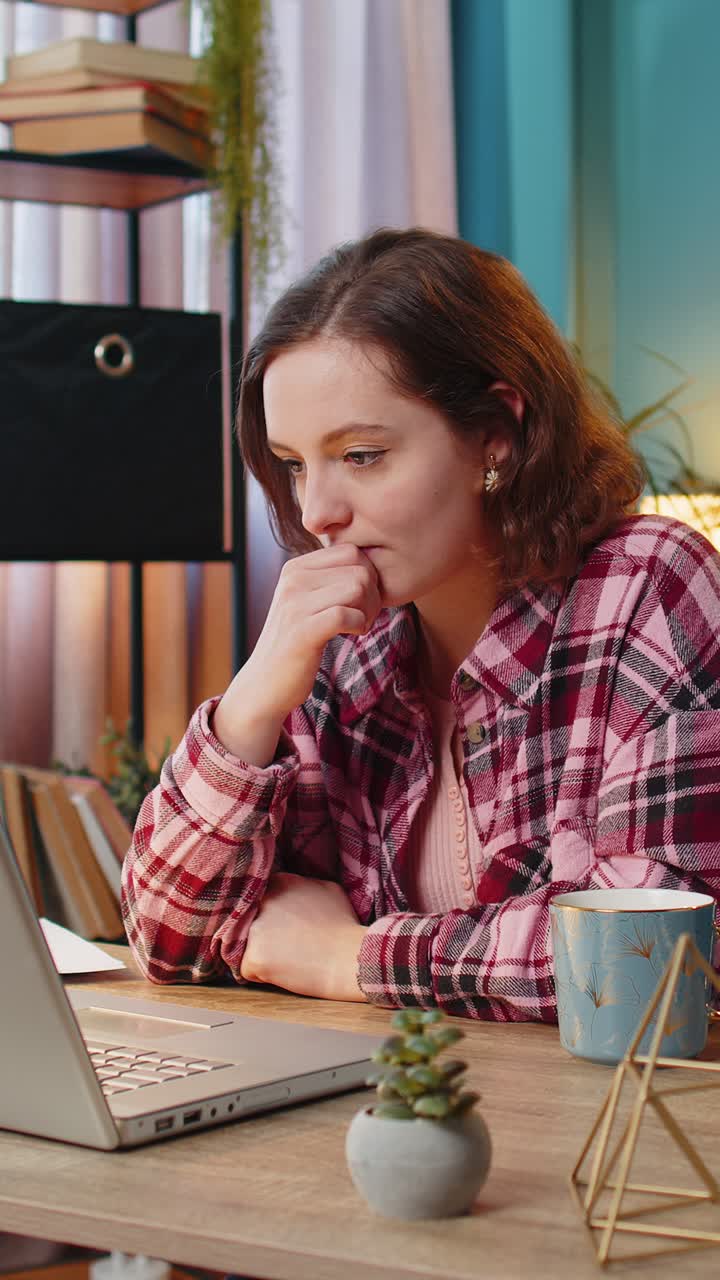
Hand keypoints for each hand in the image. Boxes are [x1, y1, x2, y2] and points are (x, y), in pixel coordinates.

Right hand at [212, 543, 381, 762]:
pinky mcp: (302, 631)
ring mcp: (295, 604)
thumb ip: (330, 579)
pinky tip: (352, 635)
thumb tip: (370, 563)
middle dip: (374, 594)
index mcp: (295, 568)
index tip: (362, 599)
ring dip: (369, 610)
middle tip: (365, 616)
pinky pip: (347, 614)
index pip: (351, 550)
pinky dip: (360, 625)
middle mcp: (293, 579)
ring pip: (358, 587)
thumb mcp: (307, 601)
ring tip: (358, 626)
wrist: (264, 684)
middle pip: (360, 568)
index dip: (368, 574)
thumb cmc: (295, 643)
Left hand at [240, 872, 367, 1001]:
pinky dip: (261, 975)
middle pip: (250, 921)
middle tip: (289, 946)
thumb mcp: (327, 889)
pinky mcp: (254, 957)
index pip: (260, 900)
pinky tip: (284, 972)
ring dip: (262, 953)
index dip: (274, 916)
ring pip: (246, 944)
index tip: (289, 927)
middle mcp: (262, 901)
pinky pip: (246, 969)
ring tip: (289, 960)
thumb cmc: (345, 926)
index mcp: (278, 882)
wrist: (351, 958)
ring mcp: (255, 929)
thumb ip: (302, 886)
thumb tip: (291, 892)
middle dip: (265, 933)